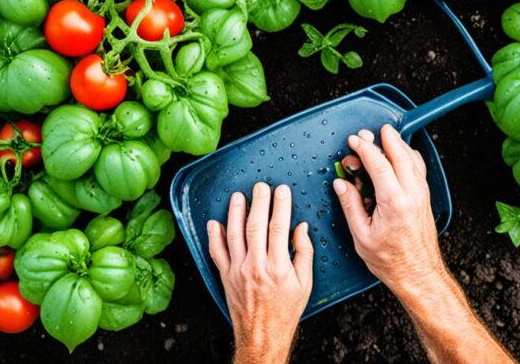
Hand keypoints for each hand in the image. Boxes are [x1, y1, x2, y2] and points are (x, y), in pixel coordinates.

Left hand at [207, 183, 312, 362]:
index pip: (279, 227)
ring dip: (235, 212)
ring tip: (238, 196)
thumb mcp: (305, 283)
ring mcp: (238, 269)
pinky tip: (215, 222)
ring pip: (234, 234)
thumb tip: (300, 228)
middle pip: (256, 225)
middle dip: (259, 202)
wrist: (262, 334)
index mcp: (278, 266)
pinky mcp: (225, 276)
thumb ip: (304, 252)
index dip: (280, 205)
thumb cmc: (285, 309)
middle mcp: (256, 265)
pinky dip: (214, 236)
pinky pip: (216, 252)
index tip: (282, 191)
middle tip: (261, 186)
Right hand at [332, 124, 445, 296]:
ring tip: (384, 137)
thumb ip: (351, 205)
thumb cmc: (391, 260)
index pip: (379, 164)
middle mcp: (412, 194)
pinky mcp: (425, 198)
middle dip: (385, 139)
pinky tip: (400, 156)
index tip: (354, 141)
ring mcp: (421, 195)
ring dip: (398, 145)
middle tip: (371, 131)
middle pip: (401, 154)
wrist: (418, 274)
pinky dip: (408, 156)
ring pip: (413, 159)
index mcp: (394, 202)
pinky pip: (418, 169)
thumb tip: (342, 184)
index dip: (365, 149)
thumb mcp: (361, 236)